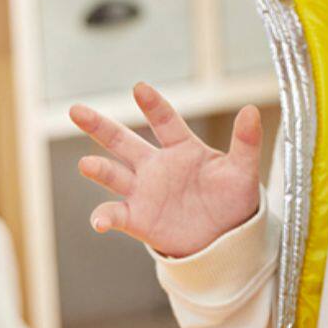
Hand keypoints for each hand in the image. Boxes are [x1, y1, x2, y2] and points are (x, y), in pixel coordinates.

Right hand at [69, 84, 264, 259]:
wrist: (225, 239)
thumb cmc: (233, 199)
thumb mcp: (243, 171)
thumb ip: (246, 142)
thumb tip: (251, 110)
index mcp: (182, 148)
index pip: (165, 122)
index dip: (153, 106)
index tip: (140, 88)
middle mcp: (156, 165)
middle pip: (123, 141)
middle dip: (99, 126)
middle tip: (76, 110)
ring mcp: (143, 191)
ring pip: (113, 175)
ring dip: (99, 169)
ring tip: (86, 164)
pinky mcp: (137, 218)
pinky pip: (115, 214)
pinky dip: (104, 217)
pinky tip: (100, 221)